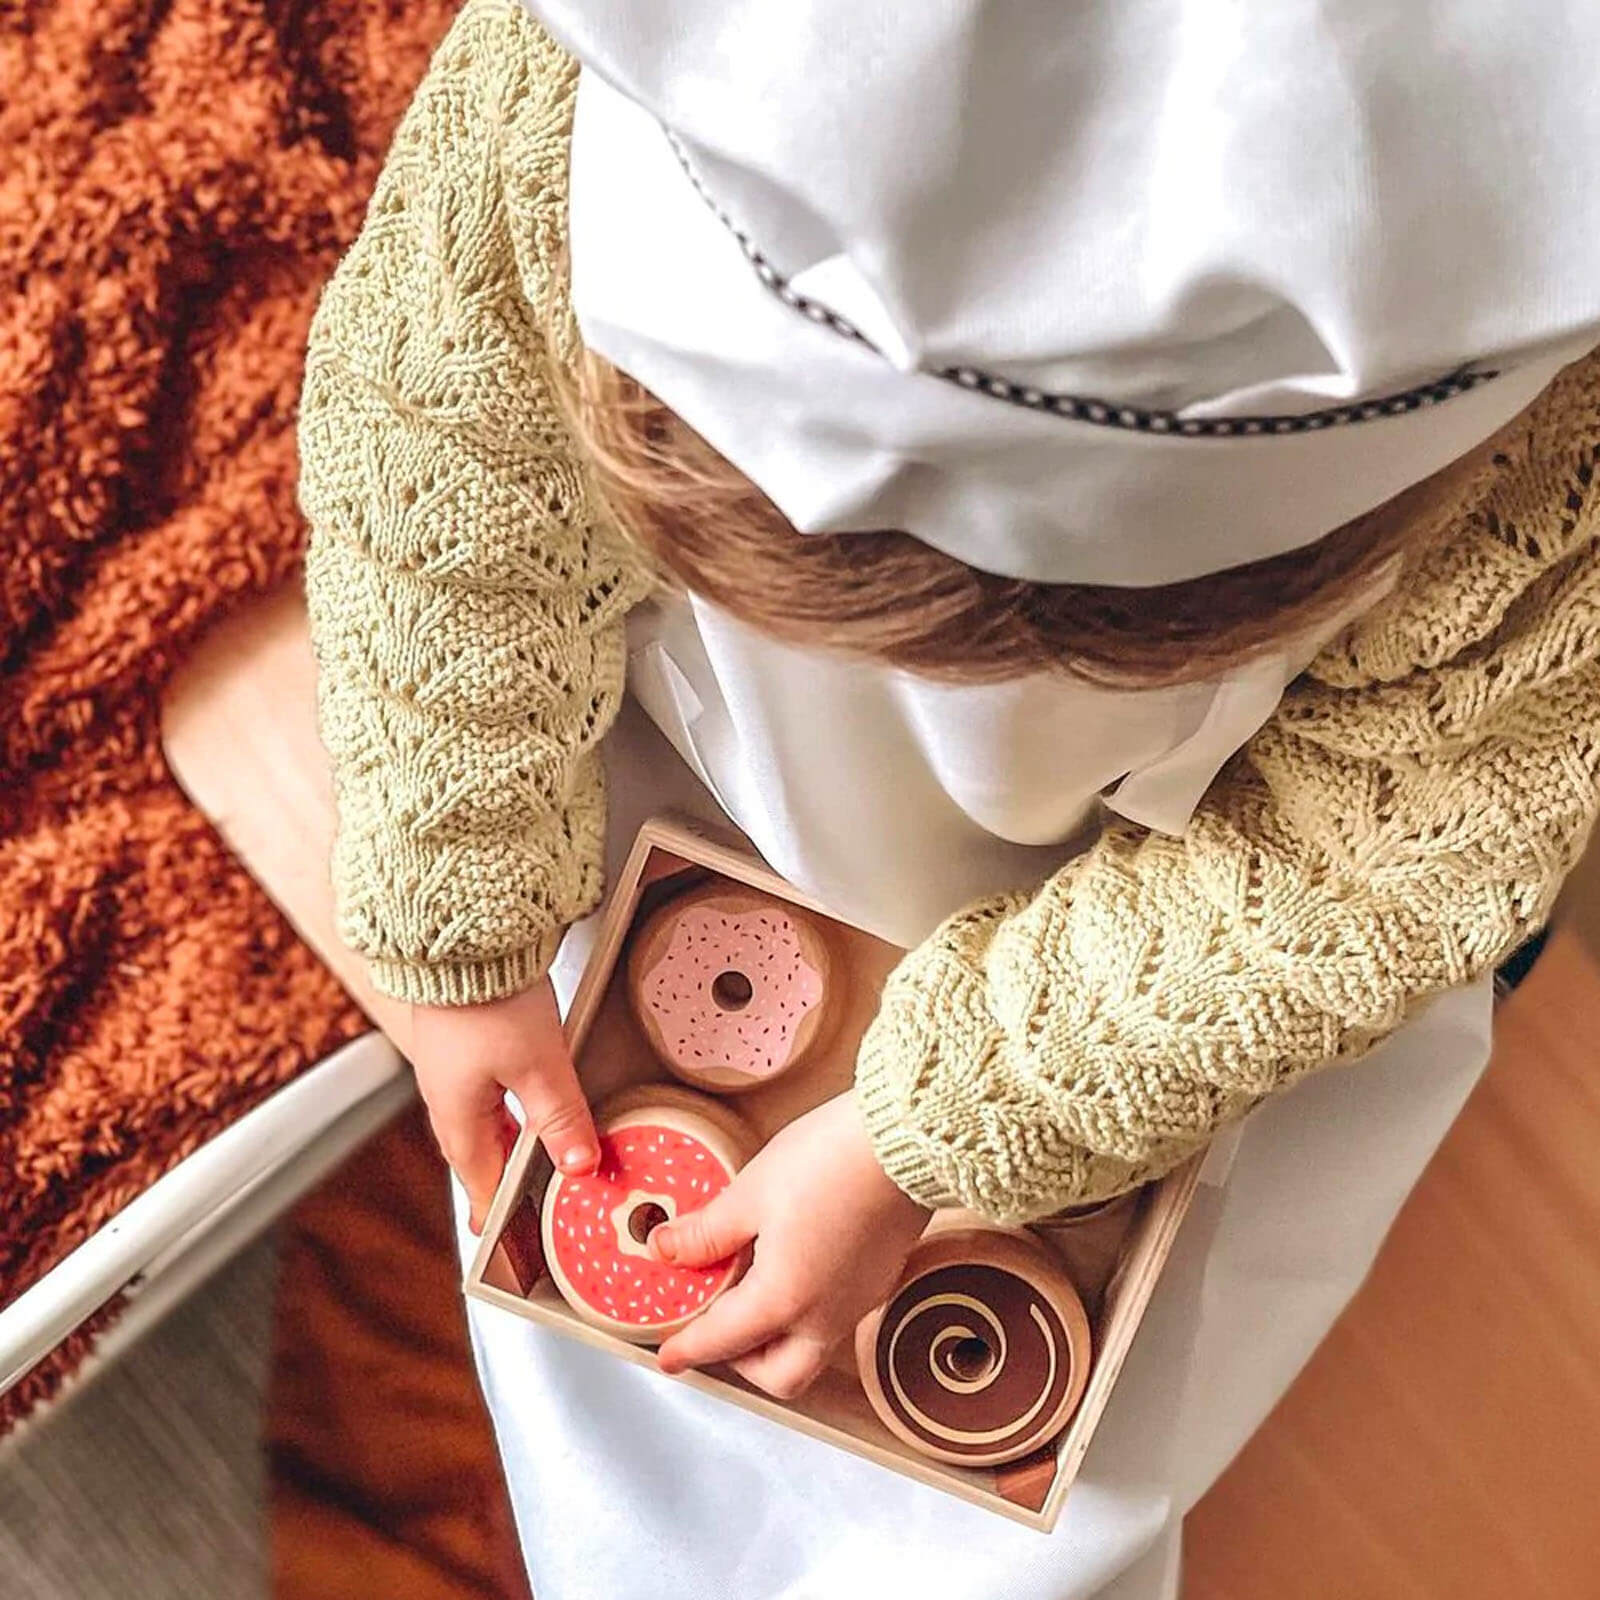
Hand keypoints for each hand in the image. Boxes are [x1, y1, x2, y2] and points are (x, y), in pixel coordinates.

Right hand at [409, 979, 597, 1234]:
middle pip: (480, 1156)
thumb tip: (580, 1165)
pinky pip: (484, 1091)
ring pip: (483, 1122)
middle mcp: (445, 1098)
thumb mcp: (538, 1065)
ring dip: (511, 1143)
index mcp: (457, 1118)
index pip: (481, 1186)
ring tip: (541, 1157)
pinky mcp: (462, 1040)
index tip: (517, 1240)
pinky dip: (509, 1108)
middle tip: (531, 1203)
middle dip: (508, 1181)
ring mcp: (450, 1069)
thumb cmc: (487, 996)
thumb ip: (561, 1118)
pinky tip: (529, 1099)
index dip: (503, 1215)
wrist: (459, 934)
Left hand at [653, 1093, 929, 1399]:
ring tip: (754, 1285)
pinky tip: (795, 1263)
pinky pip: (837, 1317)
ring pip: (812, 1349)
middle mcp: (826, 1315)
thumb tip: (666, 1249)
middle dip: (743, 1361)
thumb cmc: (830, 1160)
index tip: (669, 1356)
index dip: (688, 1349)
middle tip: (718, 1324)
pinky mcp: (881, 1276)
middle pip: (779, 1374)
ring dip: (778, 1337)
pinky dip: (807, 1310)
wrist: (906, 1138)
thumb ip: (707, 1231)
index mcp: (784, 1300)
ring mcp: (859, 1299)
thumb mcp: (752, 1192)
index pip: (723, 1340)